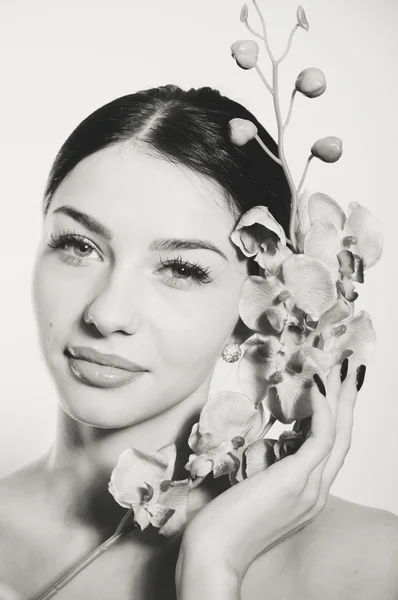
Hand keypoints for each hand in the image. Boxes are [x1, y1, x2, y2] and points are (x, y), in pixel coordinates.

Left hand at [177, 362, 363, 590]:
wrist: (214, 553)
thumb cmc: (223, 522)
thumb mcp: (252, 490)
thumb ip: (267, 469)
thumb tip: (267, 443)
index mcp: (308, 494)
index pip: (331, 448)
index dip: (336, 416)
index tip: (333, 388)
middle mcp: (317, 491)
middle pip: (343, 437)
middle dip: (348, 400)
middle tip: (350, 368)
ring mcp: (310, 487)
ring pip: (339, 433)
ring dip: (341, 396)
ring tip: (342, 367)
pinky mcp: (296, 480)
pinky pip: (321, 437)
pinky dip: (323, 409)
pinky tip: (318, 386)